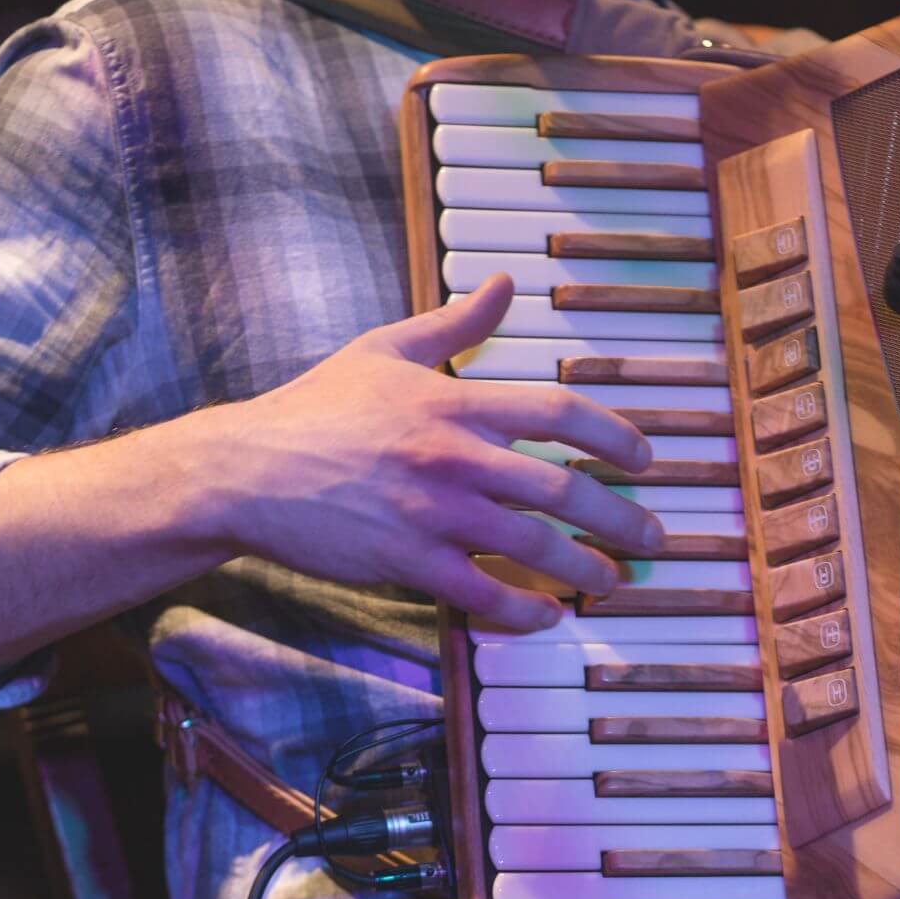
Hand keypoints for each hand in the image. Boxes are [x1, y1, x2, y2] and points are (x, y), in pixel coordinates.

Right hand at [209, 273, 664, 629]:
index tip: (645, 459)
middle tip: (653, 538)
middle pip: (564, 489)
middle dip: (621, 518)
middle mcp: (456, 456)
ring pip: (535, 547)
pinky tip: (548, 616)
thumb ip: (455, 324)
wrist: (246, 470)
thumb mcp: (386, 350)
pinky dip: (524, 610)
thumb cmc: (314, 408)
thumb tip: (503, 282)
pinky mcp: (407, 561)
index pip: (560, 412)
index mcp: (456, 401)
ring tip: (612, 583)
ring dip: (587, 569)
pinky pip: (483, 593)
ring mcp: (434, 512)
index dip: (615, 436)